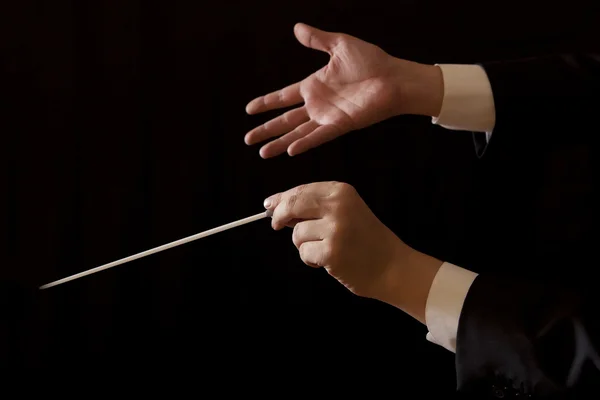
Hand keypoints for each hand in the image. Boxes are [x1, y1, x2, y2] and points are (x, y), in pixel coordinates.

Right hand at [245, 23, 442, 157]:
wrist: (395, 78)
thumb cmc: (372, 61)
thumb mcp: (340, 45)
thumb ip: (317, 39)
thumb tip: (297, 27)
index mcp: (315, 85)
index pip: (284, 97)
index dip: (266, 103)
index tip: (249, 109)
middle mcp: (318, 104)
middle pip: (285, 120)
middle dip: (267, 129)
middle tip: (247, 139)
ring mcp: (328, 117)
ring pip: (297, 133)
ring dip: (280, 142)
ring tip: (262, 152)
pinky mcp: (341, 125)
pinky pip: (319, 136)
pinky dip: (305, 143)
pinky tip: (290, 151)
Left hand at [264, 182, 441, 322]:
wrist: (392, 266)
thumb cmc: (364, 240)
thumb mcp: (345, 211)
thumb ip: (314, 207)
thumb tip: (276, 207)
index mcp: (342, 192)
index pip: (301, 190)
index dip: (282, 199)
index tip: (269, 205)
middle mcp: (338, 206)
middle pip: (292, 205)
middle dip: (279, 215)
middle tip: (276, 225)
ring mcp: (335, 230)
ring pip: (296, 234)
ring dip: (304, 244)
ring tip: (325, 248)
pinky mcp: (331, 252)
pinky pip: (304, 253)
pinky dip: (311, 259)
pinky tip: (328, 260)